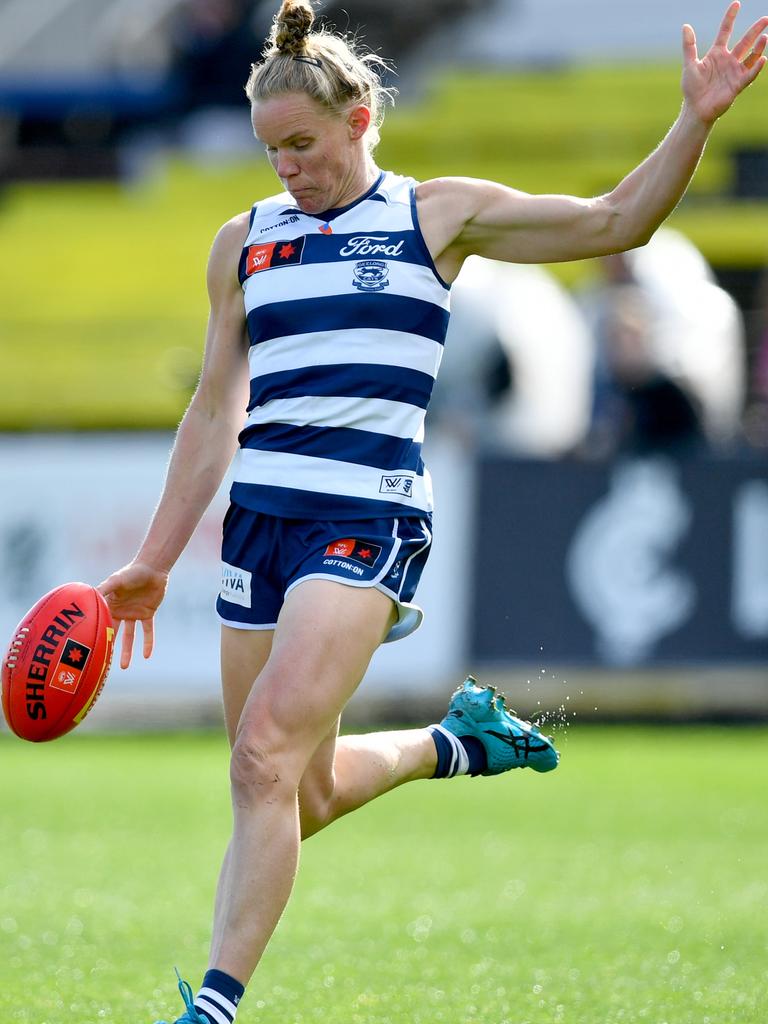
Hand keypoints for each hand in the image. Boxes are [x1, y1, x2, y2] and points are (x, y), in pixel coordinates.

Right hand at [98, 562, 168, 668]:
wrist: (152, 568)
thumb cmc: (132, 572)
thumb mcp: (115, 581)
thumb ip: (103, 589)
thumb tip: (87, 597)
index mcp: (110, 605)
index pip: (101, 623)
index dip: (96, 635)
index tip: (88, 650)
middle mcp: (120, 611)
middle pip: (113, 633)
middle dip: (108, 648)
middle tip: (102, 664)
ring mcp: (134, 613)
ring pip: (129, 636)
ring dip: (127, 651)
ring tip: (123, 667)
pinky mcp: (147, 614)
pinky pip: (147, 631)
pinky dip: (148, 642)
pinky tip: (146, 656)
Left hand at [682, 2, 767, 124]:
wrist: (695, 109)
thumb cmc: (692, 89)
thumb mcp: (690, 65)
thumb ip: (689, 46)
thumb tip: (686, 26)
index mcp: (716, 54)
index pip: (726, 31)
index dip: (730, 18)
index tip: (736, 4)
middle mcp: (728, 61)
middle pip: (745, 41)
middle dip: (755, 30)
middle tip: (766, 19)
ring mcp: (734, 72)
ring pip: (750, 56)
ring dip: (758, 47)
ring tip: (764, 37)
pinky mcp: (737, 85)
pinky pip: (749, 74)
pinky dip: (756, 67)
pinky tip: (762, 59)